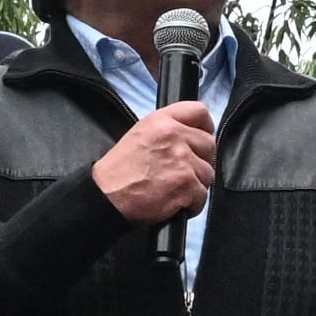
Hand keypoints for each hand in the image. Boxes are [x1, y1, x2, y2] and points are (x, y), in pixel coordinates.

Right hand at [92, 101, 215, 225]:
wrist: (107, 197)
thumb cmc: (119, 171)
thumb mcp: (140, 134)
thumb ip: (167, 130)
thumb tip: (191, 136)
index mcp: (162, 121)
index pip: (199, 111)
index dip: (205, 126)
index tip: (203, 136)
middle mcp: (174, 136)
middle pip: (208, 145)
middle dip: (200, 160)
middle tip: (182, 172)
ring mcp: (182, 161)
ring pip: (207, 172)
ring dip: (195, 184)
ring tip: (174, 189)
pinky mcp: (186, 184)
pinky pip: (202, 196)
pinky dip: (192, 204)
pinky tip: (175, 203)